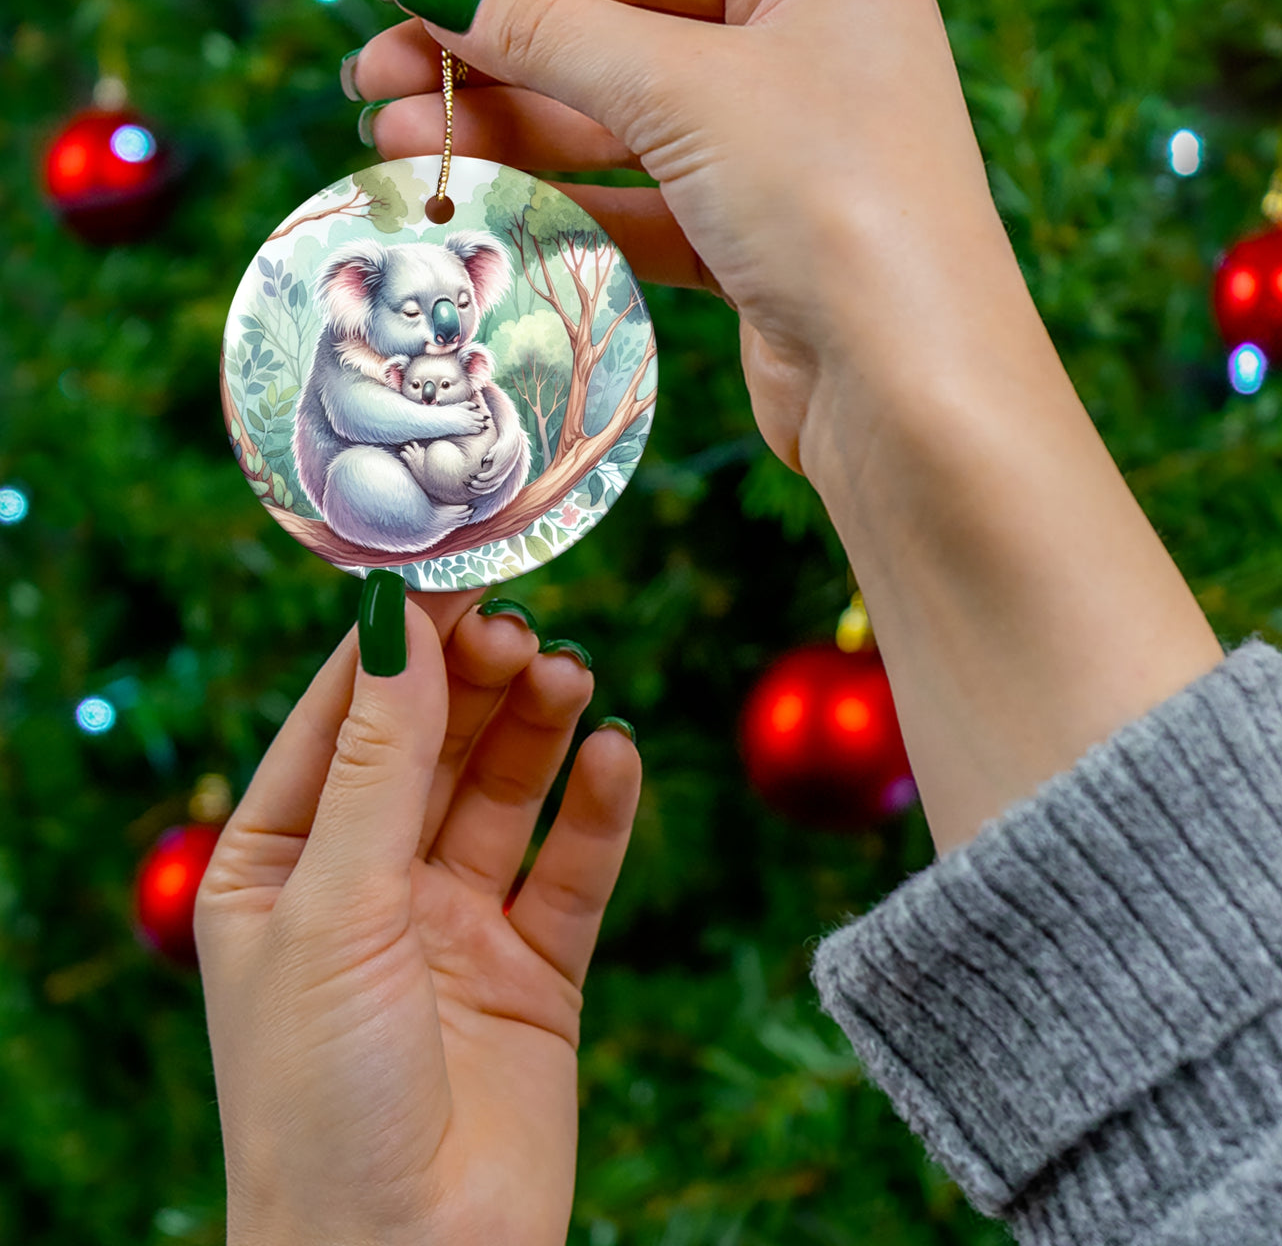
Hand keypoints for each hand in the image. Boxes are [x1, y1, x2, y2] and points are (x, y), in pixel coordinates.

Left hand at [195, 590, 640, 1245]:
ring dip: (538, 729)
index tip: (453, 570)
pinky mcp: (535, 969)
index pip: (342, 720)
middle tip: (522, 627)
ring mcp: (454, 924)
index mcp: (280, 866)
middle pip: (433, 745)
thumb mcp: (335, 907)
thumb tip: (398, 620)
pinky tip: (615, 757)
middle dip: (475, 682)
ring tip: (570, 676)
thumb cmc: (321, 1098)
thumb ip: (379, 762)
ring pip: (505, 793)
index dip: (397, 644)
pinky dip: (598, 810)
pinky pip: (572, 868)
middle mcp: (368, 885)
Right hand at [350, 0, 1013, 481]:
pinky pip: (643, 204)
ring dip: (510, 134)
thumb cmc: (832, 202)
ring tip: (395, 144)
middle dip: (493, 59)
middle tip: (373, 80)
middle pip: (617, 35)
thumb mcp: (685, 89)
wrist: (909, 389)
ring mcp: (784, 150)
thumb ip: (553, 33)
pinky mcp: (758, 242)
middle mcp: (808, 49)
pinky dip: (564, 203)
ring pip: (621, 126)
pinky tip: (479, 201)